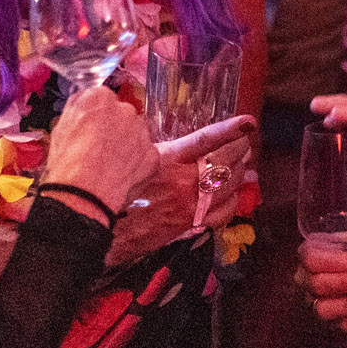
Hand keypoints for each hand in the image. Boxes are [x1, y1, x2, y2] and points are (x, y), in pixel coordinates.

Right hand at [37, 86, 156, 218]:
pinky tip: (139, 166)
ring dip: (129, 144)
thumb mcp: (60, 128)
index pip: (103, 99)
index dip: (97, 116)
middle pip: (123, 115)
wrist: (82, 195)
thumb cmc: (67, 164)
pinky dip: (146, 161)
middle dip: (115, 128)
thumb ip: (77, 108)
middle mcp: (125, 110)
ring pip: (138, 133)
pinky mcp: (153, 154)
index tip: (92, 128)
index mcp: (99, 99)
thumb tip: (83, 99)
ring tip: (110, 165)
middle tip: (100, 149)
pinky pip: (152, 154)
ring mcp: (142, 132)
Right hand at [106, 115, 256, 269]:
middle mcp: (184, 182)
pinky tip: (233, 193)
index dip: (231, 129)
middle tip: (243, 142)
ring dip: (240, 171)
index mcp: (167, 159)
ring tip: (243, 162)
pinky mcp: (190, 225)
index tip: (248, 121)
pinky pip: (223, 212)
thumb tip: (164, 136)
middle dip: (239, 148)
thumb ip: (152, 146)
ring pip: (229, 185)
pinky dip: (233, 199)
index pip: (207, 139)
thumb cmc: (110, 188)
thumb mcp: (131, 158)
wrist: (98, 226)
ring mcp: (190, 205)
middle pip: (225, 160)